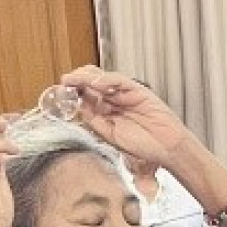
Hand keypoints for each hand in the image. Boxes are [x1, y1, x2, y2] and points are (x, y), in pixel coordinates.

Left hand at [58, 66, 194, 169]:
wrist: (166, 148)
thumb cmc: (144, 146)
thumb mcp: (111, 136)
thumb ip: (95, 122)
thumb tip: (78, 109)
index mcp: (106, 113)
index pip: (85, 97)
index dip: (72, 94)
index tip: (60, 94)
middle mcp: (113, 101)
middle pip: (90, 84)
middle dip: (75, 82)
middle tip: (64, 83)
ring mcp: (124, 94)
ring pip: (101, 78)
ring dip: (85, 78)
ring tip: (74, 80)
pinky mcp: (136, 89)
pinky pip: (118, 80)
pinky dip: (106, 80)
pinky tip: (97, 85)